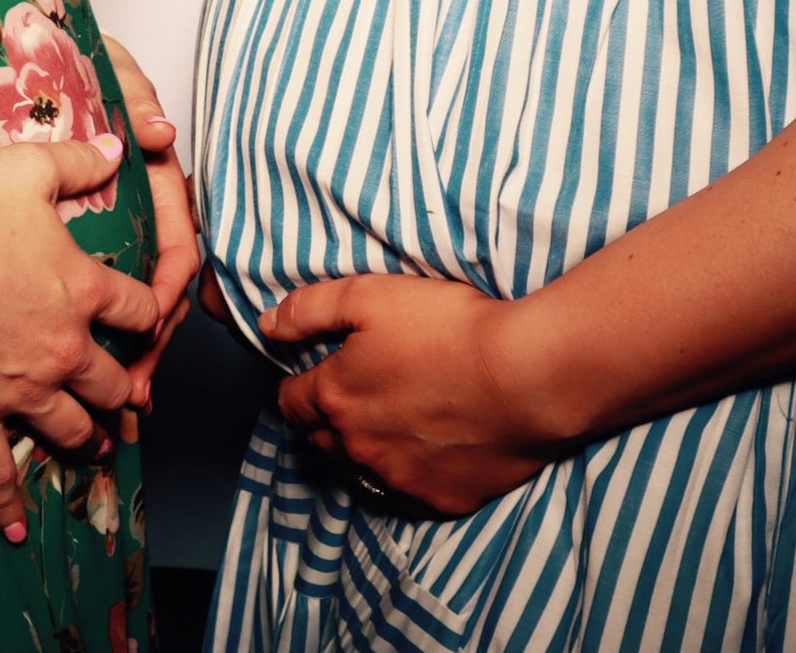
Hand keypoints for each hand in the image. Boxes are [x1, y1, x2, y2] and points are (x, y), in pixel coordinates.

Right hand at [0, 135, 159, 540]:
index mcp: (82, 290)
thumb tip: (123, 145)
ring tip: (96, 451)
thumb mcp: (28, 169)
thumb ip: (79, 158)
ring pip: (72, 430)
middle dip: (124, 392)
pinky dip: (8, 507)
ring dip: (87, 442)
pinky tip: (16, 535)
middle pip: (113, 383)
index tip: (148, 319)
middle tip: (128, 401)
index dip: (148, 314)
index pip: (137, 309)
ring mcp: (23, 391)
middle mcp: (64, 350)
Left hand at [101, 34, 198, 407]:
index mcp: (150, 188)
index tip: (153, 315)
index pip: (176, 248)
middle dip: (150, 345)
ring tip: (114, 405)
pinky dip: (95, 346)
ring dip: (128, 360)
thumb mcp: (104, 81)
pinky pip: (91, 314)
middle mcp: (134, 222)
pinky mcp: (73, 258)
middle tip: (133, 387)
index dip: (169, 286)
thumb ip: (136, 101)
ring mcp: (108, 244)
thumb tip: (161, 133)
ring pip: (129, 316)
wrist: (26, 59)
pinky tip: (78, 386)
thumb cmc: (69, 72)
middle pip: (157, 299)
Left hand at [262, 273, 566, 516]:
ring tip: (387, 423)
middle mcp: (359, 448)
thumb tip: (267, 323)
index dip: (296, 387)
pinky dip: (408, 473)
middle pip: (322, 440)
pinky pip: (409, 492)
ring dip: (363, 450)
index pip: (291, 402)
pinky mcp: (442, 499)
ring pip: (361, 471)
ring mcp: (400, 479)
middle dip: (325, 419)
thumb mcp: (370, 296)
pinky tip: (427, 449)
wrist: (528, 377)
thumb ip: (310, 308)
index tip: (309, 376)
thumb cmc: (449, 328)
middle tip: (350, 396)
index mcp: (337, 397)